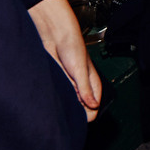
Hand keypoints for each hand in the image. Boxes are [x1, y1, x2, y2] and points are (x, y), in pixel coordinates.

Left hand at [31, 0, 102, 120]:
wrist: (55, 36)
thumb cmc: (72, 46)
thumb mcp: (80, 70)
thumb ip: (86, 89)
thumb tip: (93, 106)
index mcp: (94, 85)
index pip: (94, 109)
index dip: (86, 113)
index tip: (77, 112)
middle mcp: (84, 88)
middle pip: (82, 109)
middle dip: (76, 111)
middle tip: (67, 102)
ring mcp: (72, 87)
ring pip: (71, 105)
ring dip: (66, 103)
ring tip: (61, 93)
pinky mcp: (61, 84)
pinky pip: (61, 97)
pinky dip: (58, 98)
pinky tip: (54, 94)